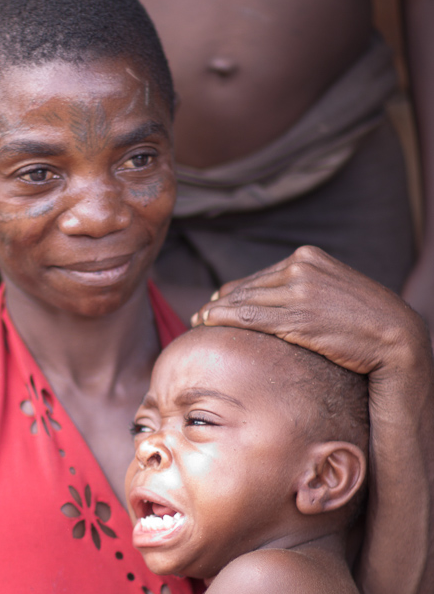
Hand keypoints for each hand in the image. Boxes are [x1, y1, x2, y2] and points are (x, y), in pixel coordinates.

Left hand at [191, 245, 429, 377]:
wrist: (395, 336)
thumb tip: (273, 303)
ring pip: (244, 301)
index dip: (234, 291)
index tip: (215, 303)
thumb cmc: (365, 322)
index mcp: (309, 257)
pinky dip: (224, 319)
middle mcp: (301, 267)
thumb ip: (305, 291)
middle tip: (199, 315)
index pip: (260, 276)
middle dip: (221, 302)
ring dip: (216, 312)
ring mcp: (299, 291)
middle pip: (248, 287)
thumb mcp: (334, 294)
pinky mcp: (297, 317)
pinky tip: (207, 323)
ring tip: (198, 322)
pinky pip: (250, 317)